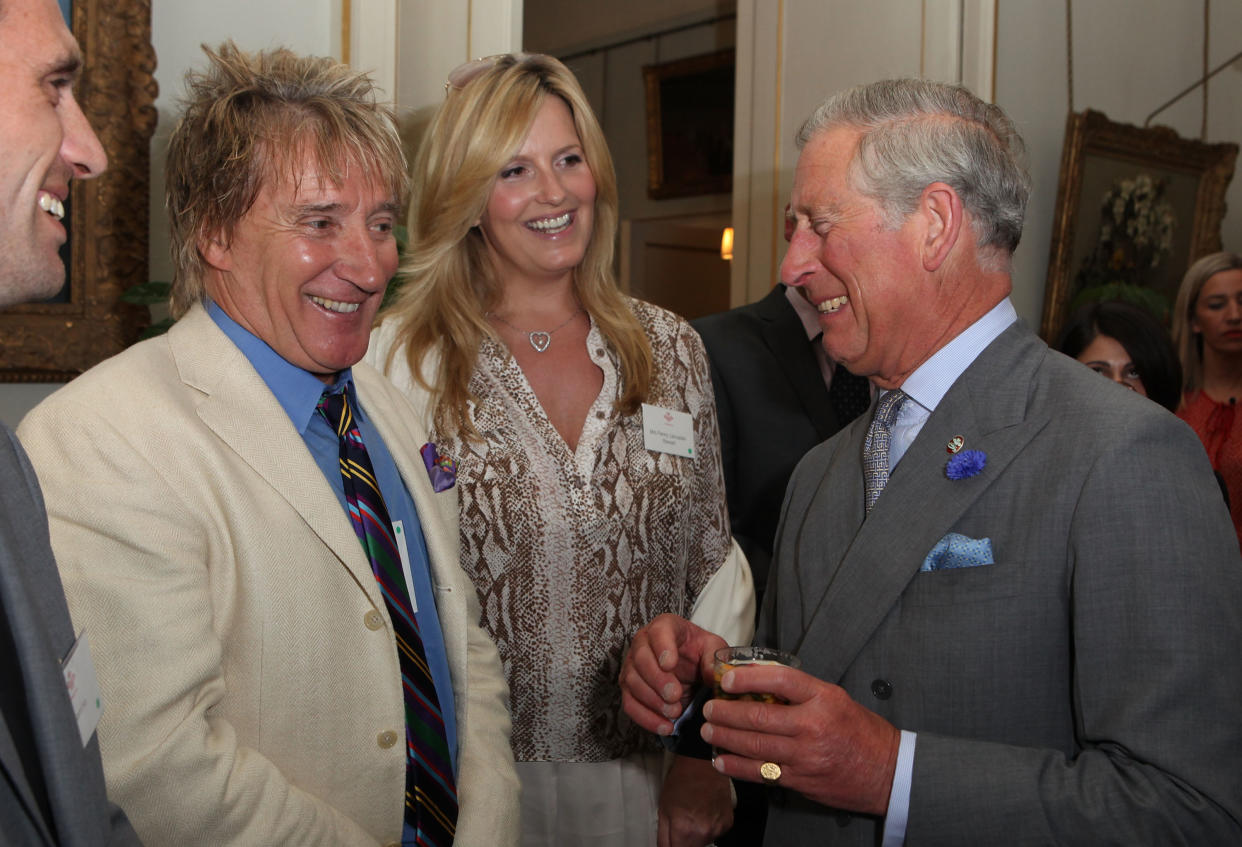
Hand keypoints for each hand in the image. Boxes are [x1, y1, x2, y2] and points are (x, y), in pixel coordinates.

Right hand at [619, 614, 726, 734]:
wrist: (690, 666)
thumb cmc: (699, 652)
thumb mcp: (713, 649)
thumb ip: (714, 659)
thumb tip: (714, 676)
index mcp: (665, 626)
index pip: (658, 631)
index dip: (662, 647)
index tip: (670, 664)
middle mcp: (643, 642)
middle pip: (640, 659)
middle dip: (657, 680)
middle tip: (675, 695)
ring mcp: (632, 665)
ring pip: (632, 682)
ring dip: (652, 700)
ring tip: (675, 712)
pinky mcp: (629, 688)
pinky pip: (630, 704)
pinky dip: (646, 718)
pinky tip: (665, 726)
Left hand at [657, 755, 733, 846]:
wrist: (703, 763)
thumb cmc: (682, 780)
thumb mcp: (663, 808)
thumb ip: (663, 836)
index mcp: (684, 830)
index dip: (673, 844)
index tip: (673, 837)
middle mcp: (704, 832)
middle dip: (684, 841)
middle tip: (682, 822)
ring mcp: (718, 828)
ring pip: (704, 842)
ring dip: (698, 834)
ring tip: (694, 813)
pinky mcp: (728, 822)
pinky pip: (716, 832)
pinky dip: (710, 826)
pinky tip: (705, 811)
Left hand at [702, 662, 899, 815]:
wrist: (886, 772)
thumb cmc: (860, 731)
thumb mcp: (835, 699)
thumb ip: (801, 691)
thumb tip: (760, 681)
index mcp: (823, 698)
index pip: (780, 680)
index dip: (748, 677)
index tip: (726, 678)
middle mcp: (813, 725)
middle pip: (759, 715)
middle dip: (727, 712)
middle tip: (709, 707)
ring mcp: (805, 755)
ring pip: (755, 745)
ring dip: (725, 737)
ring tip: (708, 730)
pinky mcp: (800, 779)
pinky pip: (761, 772)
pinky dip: (736, 766)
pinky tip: (721, 760)